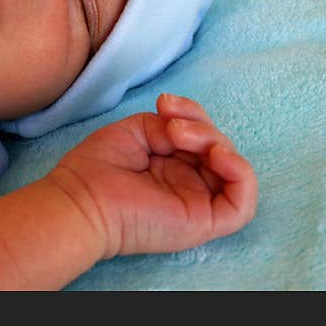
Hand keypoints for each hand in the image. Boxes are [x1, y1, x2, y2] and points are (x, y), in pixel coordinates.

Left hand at [48, 94, 257, 258]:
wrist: (81, 199)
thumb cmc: (98, 168)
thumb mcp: (139, 130)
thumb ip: (171, 125)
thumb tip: (189, 128)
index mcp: (171, 164)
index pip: (200, 134)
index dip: (191, 113)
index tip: (164, 103)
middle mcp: (188, 183)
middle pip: (219, 146)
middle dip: (200, 124)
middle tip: (171, 125)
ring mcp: (198, 203)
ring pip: (232, 168)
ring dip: (215, 141)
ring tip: (181, 136)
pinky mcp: (204, 223)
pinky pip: (243, 203)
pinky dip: (240, 172)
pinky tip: (216, 155)